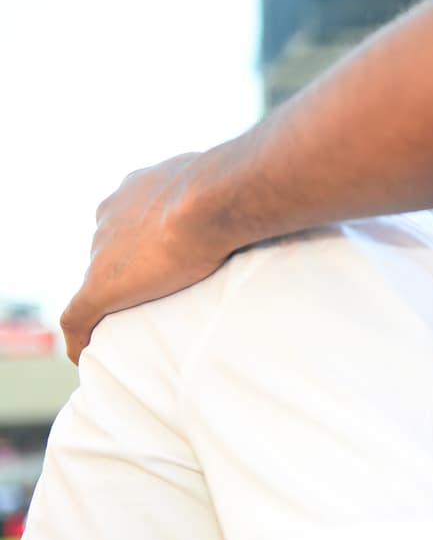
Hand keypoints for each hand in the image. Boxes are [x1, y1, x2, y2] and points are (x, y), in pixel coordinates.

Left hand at [61, 152, 228, 362]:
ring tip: (138, 320)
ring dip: (114, 297)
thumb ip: (220, 195)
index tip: (167, 256)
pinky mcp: (99, 286)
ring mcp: (102, 250)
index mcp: (137, 189)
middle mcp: (112, 212)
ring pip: (99, 279)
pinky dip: (79, 336)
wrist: (213, 200)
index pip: (131, 218)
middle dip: (128, 267)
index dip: (147, 240)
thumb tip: (248, 205)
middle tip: (160, 290)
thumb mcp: (224, 185)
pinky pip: (77, 317)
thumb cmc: (228, 191)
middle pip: (111, 248)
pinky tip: (84, 354)